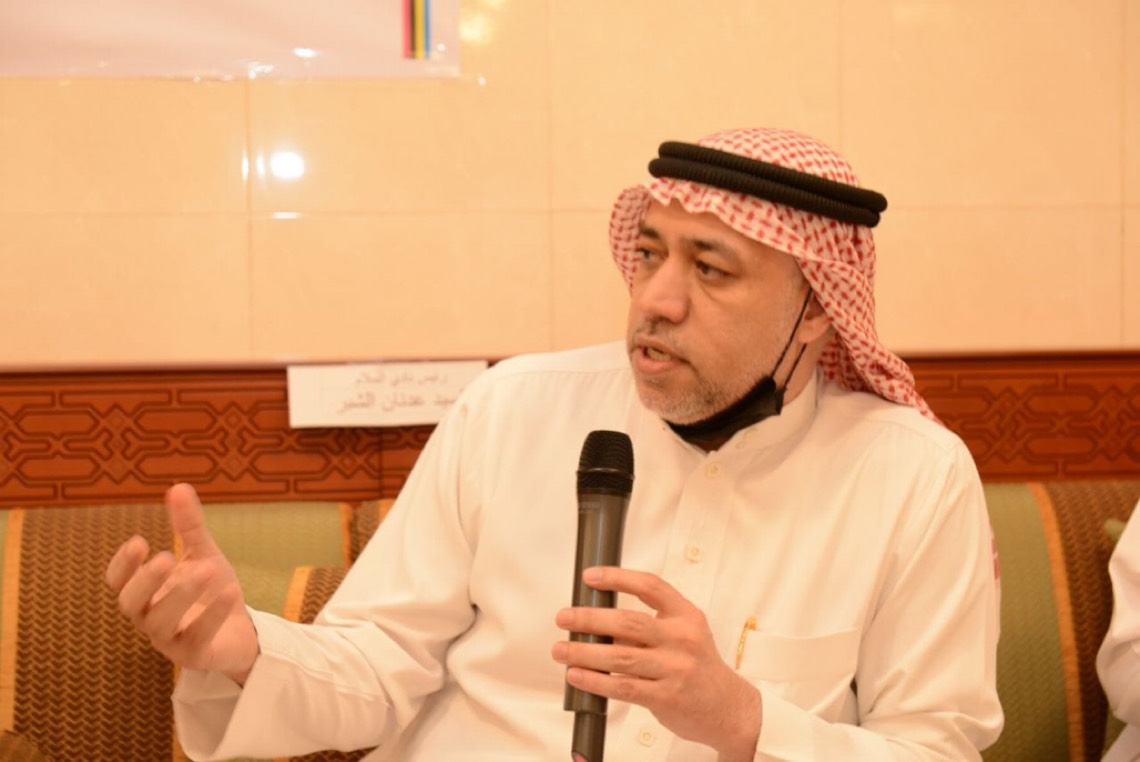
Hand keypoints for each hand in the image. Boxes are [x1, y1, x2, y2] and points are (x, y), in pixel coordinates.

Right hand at [105, 483, 259, 683]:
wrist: (242, 631)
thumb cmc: (212, 592)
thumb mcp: (203, 554)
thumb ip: (189, 527)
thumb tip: (178, 487)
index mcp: (147, 592)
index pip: (118, 582)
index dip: (123, 565)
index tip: (139, 542)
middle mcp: (150, 617)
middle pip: (130, 604)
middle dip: (145, 581)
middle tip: (166, 556)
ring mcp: (170, 640)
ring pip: (160, 624)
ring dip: (182, 595)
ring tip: (207, 570)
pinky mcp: (195, 656)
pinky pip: (197, 638)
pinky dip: (212, 616)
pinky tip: (231, 592)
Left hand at [552, 567, 760, 761]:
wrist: (729, 708)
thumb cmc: (698, 667)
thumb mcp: (685, 635)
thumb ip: (650, 626)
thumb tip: (598, 618)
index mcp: (686, 616)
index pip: (650, 586)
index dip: (617, 578)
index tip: (590, 577)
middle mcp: (682, 639)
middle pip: (628, 622)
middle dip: (589, 618)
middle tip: (564, 617)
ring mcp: (675, 669)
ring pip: (619, 656)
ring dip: (584, 652)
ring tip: (561, 650)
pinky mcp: (666, 697)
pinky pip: (622, 687)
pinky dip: (595, 681)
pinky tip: (577, 676)